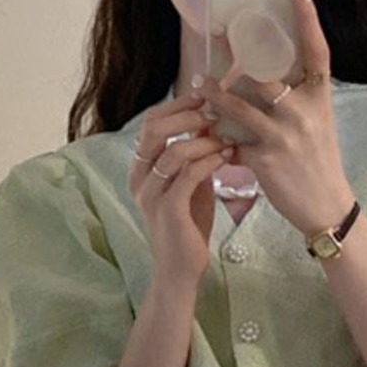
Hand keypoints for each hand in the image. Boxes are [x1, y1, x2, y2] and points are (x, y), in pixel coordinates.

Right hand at [128, 93, 233, 286]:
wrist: (181, 270)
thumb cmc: (188, 225)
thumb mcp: (191, 183)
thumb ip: (194, 156)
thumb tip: (212, 121)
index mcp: (141, 169)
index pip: (150, 123)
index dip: (176, 106)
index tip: (204, 96)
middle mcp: (140, 179)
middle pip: (154, 130)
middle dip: (187, 116)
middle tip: (215, 112)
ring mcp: (151, 196)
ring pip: (174, 153)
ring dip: (204, 141)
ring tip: (226, 139)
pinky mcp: (168, 212)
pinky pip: (187, 176)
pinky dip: (209, 162)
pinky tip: (226, 158)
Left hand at [197, 0, 354, 238]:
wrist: (327, 207)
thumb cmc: (319, 162)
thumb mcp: (318, 124)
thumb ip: (298, 99)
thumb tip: (265, 78)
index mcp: (320, 98)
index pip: (318, 51)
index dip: (308, 21)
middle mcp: (304, 112)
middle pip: (265, 75)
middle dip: (239, 59)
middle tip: (218, 37)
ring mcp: (285, 136)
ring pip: (240, 105)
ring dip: (215, 95)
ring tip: (199, 86)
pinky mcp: (266, 160)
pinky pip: (233, 140)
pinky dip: (218, 137)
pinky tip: (206, 133)